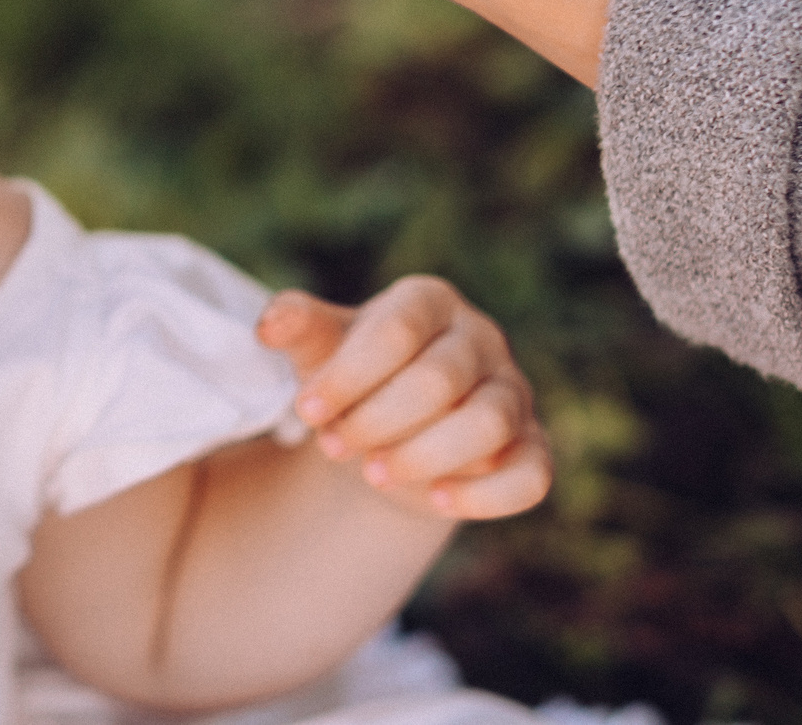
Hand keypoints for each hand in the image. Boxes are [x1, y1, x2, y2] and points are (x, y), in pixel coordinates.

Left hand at [257, 278, 550, 521]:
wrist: (394, 426)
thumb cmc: (356, 374)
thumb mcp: (321, 347)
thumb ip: (297, 327)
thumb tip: (270, 326)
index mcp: (429, 301)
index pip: (396, 331)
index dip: (347, 376)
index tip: (306, 412)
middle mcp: (481, 339)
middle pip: (439, 380)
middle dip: (376, 421)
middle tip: (332, 447)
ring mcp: (514, 392)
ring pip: (488, 425)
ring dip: (423, 456)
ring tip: (373, 473)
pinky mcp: (531, 447)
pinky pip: (530, 476)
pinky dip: (484, 496)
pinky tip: (434, 501)